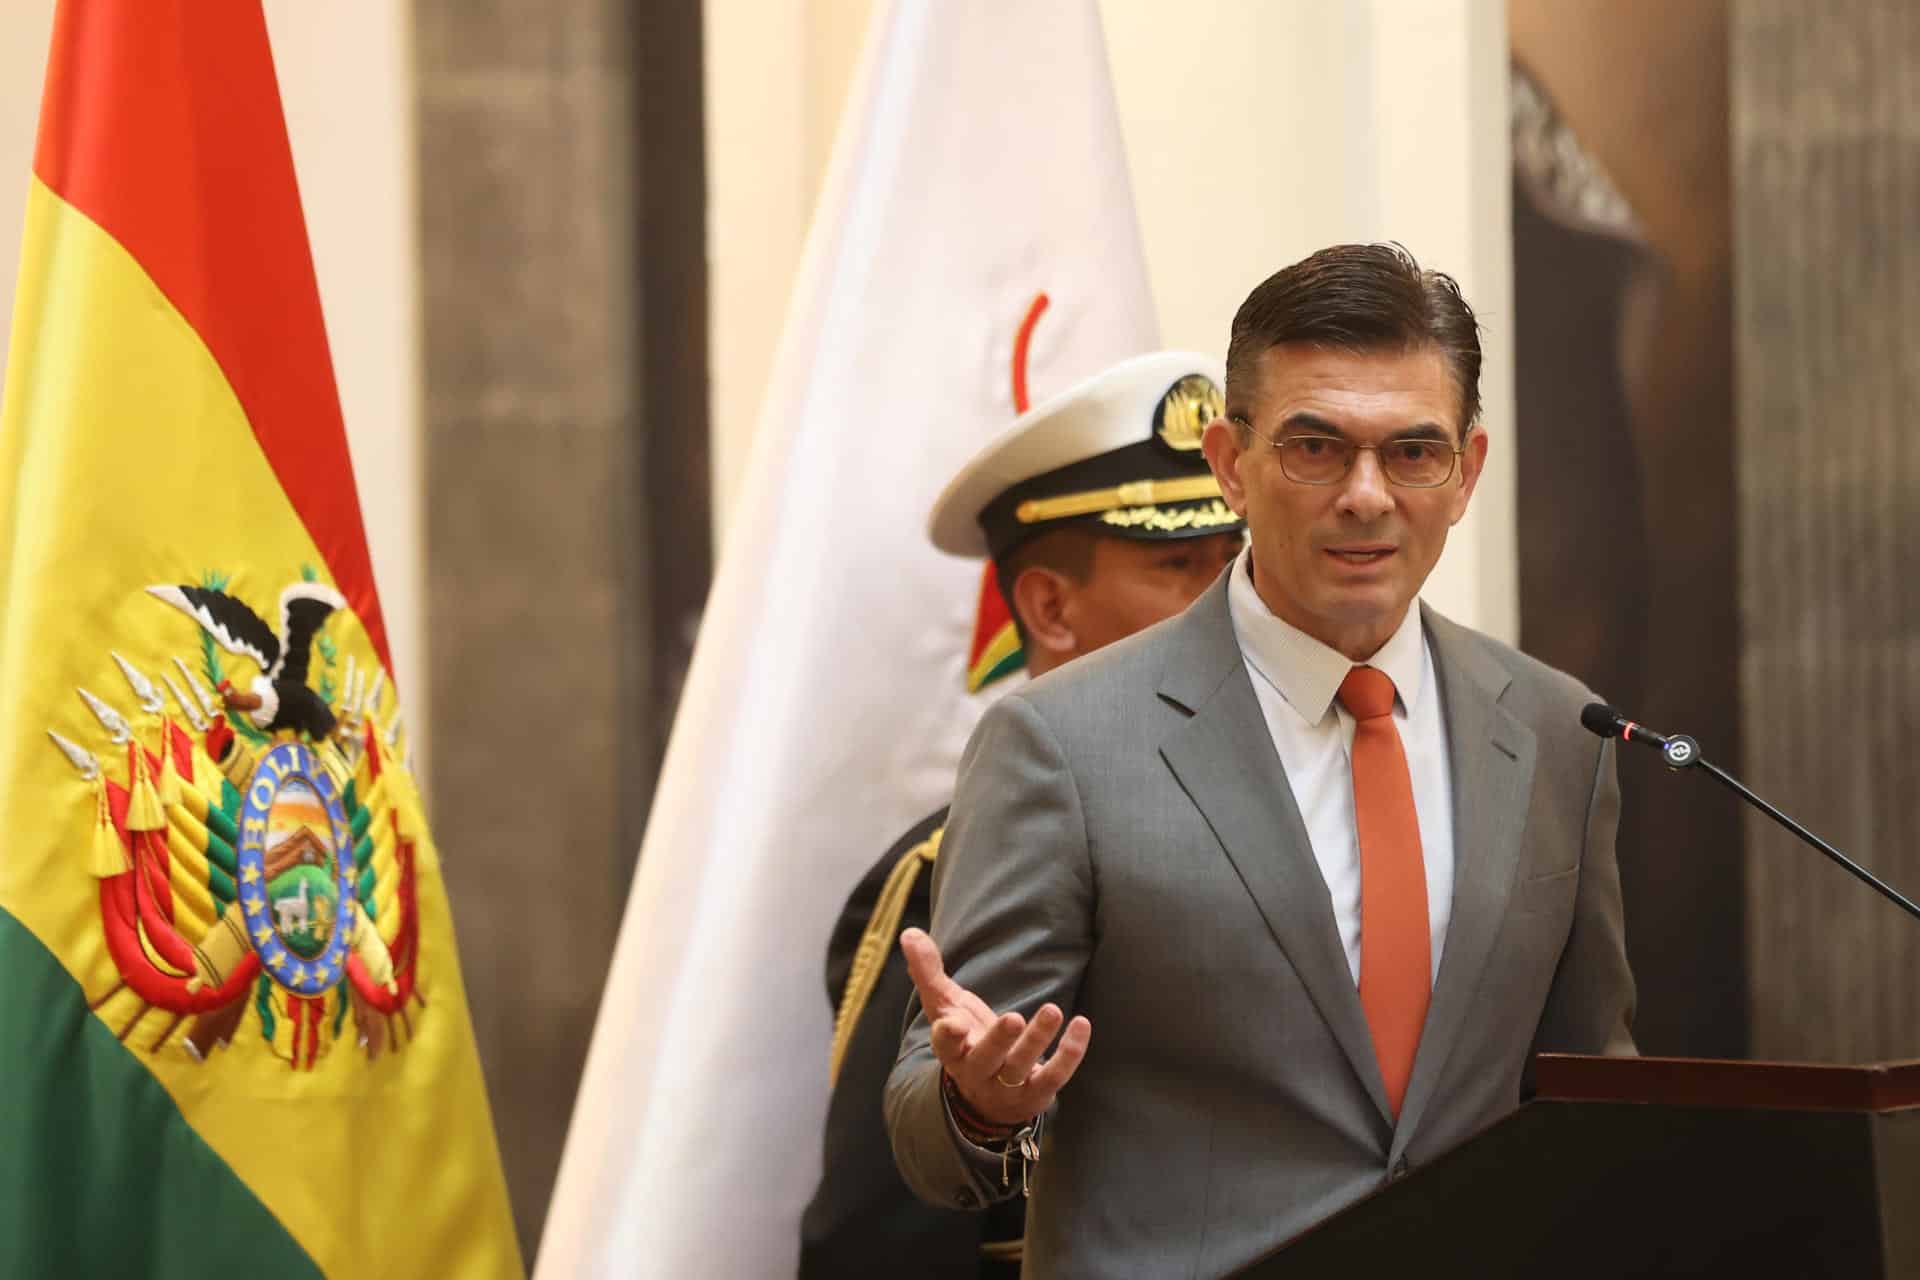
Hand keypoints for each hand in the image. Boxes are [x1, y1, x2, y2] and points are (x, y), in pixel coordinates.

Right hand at [900, 926, 1091, 1129]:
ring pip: (1021, 1067)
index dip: (949, 1036)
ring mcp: (1007, 1088)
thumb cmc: (965, 1040)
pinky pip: (1055, 1076)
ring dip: (1037, 1039)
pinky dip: (1070, 1053)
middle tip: (1013, 1018)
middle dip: (999, 1040)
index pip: (945, 1045)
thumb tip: (909, 933)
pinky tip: (1081, 1024)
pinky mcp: (1036, 1094)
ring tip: (1052, 1010)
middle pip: (986, 1059)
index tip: (952, 1025)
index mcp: (952, 1051)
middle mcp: (977, 1073)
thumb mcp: (945, 1006)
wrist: (987, 1097)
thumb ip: (928, 972)